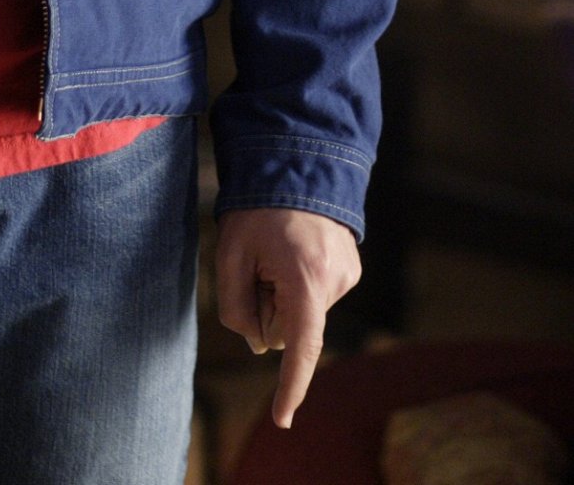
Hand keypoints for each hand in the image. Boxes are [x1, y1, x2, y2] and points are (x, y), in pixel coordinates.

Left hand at [215, 207, 360, 428]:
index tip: (282, 419)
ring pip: (303, 314)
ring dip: (284, 295)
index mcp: (306, 278)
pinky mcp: (351, 269)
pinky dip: (298, 285)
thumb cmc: (256, 208)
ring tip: (276, 251)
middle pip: (291, 330)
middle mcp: (336, 281)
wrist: (294, 162)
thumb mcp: (230, 254)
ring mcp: (348, 275)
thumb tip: (259, 345)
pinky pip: (315, 297)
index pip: (300, 348)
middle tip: (255, 267)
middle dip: (269, 312)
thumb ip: (237, 307)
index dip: (290, 386)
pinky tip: (292, 250)